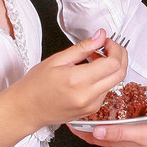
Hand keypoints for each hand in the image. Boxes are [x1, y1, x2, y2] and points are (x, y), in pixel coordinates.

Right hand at [9, 30, 127, 129]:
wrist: (26, 109)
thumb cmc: (36, 85)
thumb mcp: (57, 60)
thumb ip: (82, 48)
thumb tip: (100, 36)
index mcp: (78, 80)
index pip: (113, 63)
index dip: (115, 49)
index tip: (107, 42)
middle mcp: (87, 96)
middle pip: (120, 74)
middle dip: (120, 56)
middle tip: (108, 47)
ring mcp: (91, 106)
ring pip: (114, 82)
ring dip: (111, 68)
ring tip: (94, 59)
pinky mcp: (91, 111)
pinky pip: (106, 91)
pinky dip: (104, 79)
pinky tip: (90, 73)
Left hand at [68, 118, 146, 146]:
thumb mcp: (143, 135)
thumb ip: (119, 133)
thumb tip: (96, 132)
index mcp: (123, 146)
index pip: (95, 138)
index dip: (81, 131)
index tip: (70, 123)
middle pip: (103, 139)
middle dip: (91, 128)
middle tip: (83, 117)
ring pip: (116, 139)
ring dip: (106, 130)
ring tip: (101, 117)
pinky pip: (128, 141)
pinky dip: (122, 133)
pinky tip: (127, 126)